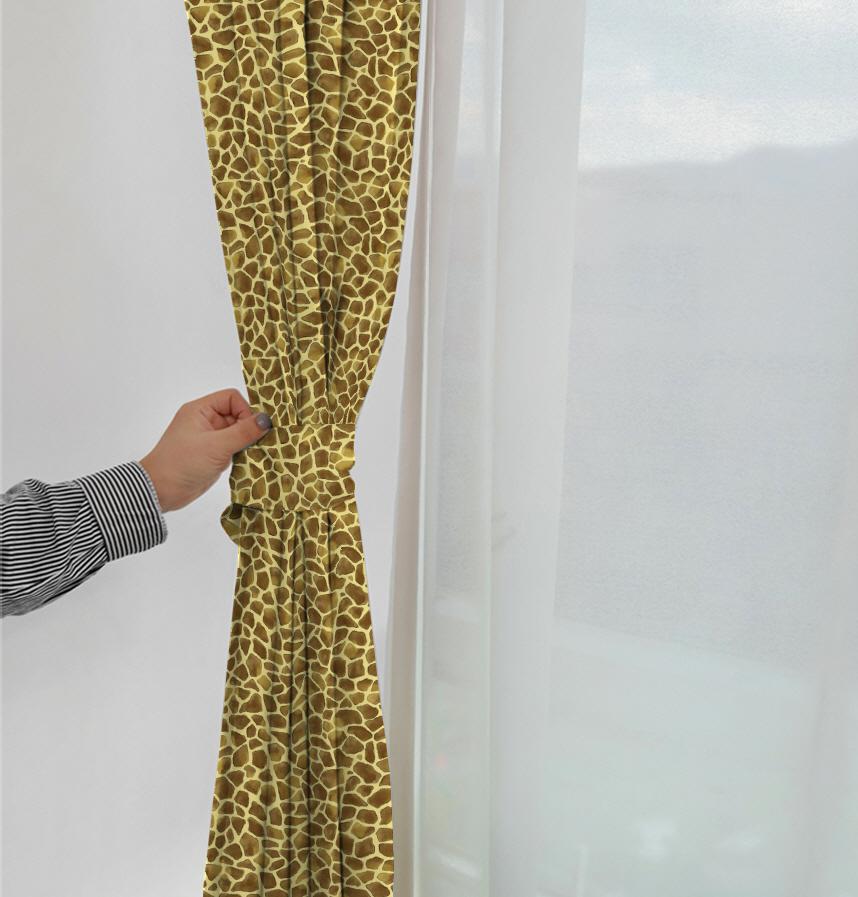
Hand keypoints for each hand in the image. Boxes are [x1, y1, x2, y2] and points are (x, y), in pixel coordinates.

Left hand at [138, 389, 271, 511]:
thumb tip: (267, 419)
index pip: (232, 398)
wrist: (160, 491)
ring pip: (237, 432)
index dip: (245, 410)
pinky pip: (234, 447)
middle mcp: (205, 421)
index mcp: (200, 410)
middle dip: (249, 428)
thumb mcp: (216, 446)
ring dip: (247, 442)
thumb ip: (243, 432)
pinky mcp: (213, 454)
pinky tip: (248, 462)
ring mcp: (209, 438)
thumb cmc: (182, 463)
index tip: (253, 428)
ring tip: (254, 454)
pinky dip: (242, 453)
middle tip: (258, 443)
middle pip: (237, 414)